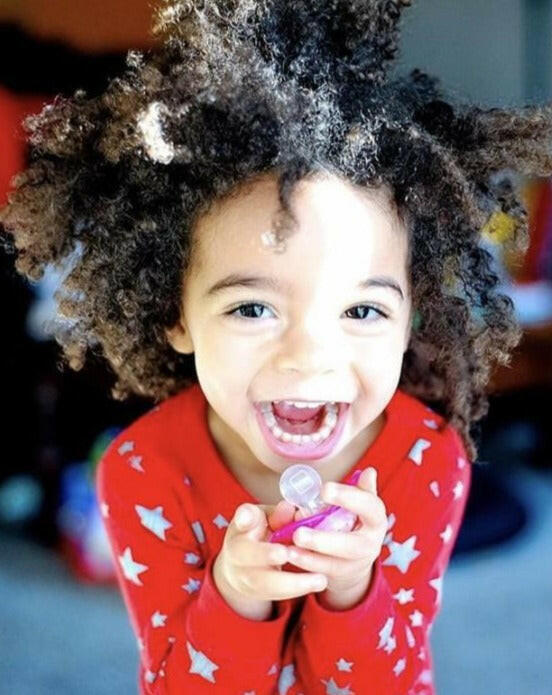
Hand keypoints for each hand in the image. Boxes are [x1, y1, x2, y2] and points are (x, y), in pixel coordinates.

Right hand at [214, 502, 328, 608]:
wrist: (240, 564)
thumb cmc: (258, 531)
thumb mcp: (267, 517)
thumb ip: (278, 514)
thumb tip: (290, 508)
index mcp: (241, 527)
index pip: (240, 520)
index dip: (244, 518)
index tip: (249, 518)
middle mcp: (235, 552)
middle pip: (245, 554)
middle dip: (265, 554)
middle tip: (286, 553)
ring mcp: (243, 575)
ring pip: (263, 583)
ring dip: (292, 582)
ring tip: (320, 579)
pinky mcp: (256, 592)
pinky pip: (276, 594)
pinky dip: (297, 589)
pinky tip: (318, 582)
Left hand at [286, 467, 386, 605]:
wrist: (355, 560)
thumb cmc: (353, 522)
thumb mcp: (359, 506)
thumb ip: (358, 491)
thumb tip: (369, 471)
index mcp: (376, 520)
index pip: (369, 507)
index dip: (348, 497)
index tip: (324, 489)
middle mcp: (370, 544)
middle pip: (351, 545)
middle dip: (324, 540)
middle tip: (299, 533)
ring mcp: (355, 564)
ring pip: (334, 564)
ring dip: (309, 557)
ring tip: (288, 549)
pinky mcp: (340, 577)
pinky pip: (322, 573)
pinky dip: (305, 566)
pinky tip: (290, 557)